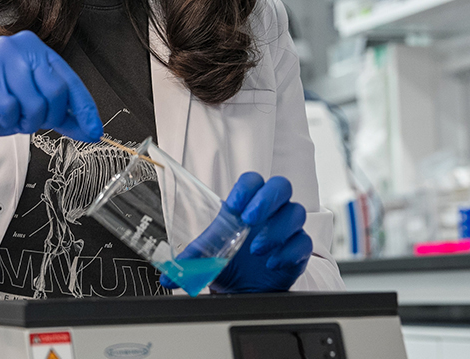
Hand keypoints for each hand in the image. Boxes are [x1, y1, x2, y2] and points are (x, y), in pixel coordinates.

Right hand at [0, 31, 102, 158]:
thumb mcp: (36, 107)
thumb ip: (64, 115)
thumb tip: (93, 130)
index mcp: (36, 48)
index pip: (69, 80)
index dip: (84, 108)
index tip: (94, 130)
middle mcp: (18, 45)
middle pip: (55, 92)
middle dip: (47, 117)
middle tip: (30, 120)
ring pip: (33, 103)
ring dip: (25, 121)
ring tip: (12, 115)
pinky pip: (9, 109)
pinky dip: (6, 120)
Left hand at [160, 173, 311, 292]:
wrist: (245, 288)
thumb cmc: (230, 263)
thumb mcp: (208, 258)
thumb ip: (190, 262)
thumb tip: (167, 275)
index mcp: (246, 205)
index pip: (253, 180)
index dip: (248, 187)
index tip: (236, 204)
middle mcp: (269, 212)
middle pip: (281, 186)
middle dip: (267, 200)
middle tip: (250, 219)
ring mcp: (286, 228)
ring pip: (295, 212)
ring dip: (276, 230)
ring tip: (257, 249)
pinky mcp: (298, 249)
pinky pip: (303, 242)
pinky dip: (288, 252)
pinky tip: (272, 263)